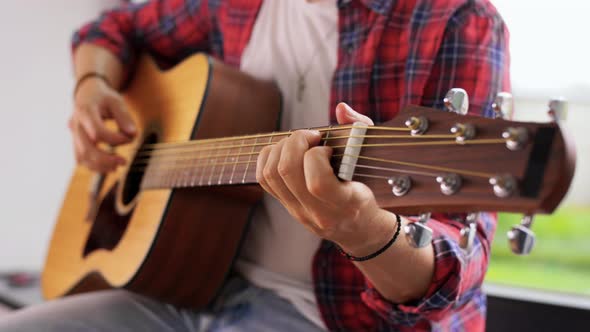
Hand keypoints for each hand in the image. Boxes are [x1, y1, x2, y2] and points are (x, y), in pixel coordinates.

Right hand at [69, 76, 135, 172]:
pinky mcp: (75, 143)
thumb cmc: (103, 98)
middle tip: (124, 162)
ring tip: (117, 166)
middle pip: (87, 149)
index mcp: (85, 111)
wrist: (86, 95)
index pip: (98, 132)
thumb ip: (125, 116)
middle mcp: (76, 124)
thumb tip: (133, 134)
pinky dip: (94, 166)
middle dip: (106, 159)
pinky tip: (110, 167)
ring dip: (100, 166)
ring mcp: (73, 135)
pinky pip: (81, 159)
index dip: (116, 139)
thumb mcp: (116, 101)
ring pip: (82, 157)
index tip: (130, 137)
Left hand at [256, 103, 393, 253]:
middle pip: (288, 173)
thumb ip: (361, 129)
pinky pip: (264, 179)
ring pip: (271, 175)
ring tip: (299, 142)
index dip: (317, 156)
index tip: (328, 148)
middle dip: (295, 142)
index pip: (317, 183)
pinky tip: (286, 150)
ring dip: (281, 148)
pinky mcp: (286, 206)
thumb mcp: (373, 160)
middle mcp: (317, 212)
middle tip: (311, 137)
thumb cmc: (366, 189)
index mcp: (345, 204)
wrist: (358, 228)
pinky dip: (269, 157)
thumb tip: (341, 109)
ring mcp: (298, 211)